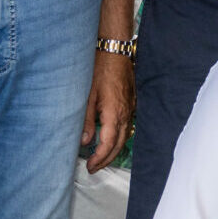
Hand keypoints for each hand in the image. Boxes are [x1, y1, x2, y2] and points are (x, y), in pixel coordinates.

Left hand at [82, 46, 134, 172]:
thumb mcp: (87, 96)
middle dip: (107, 159)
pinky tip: (110, 139)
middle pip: (119, 144)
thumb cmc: (99, 69)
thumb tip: (85, 141)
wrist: (114, 50)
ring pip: (125, 136)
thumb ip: (87, 121)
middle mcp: (126, 113)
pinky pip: (127, 126)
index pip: (108, 144)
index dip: (100, 158)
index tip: (91, 166)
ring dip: (114, 150)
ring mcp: (131, 108)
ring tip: (101, 158)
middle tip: (95, 168)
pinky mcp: (131, 103)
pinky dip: (119, 137)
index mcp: (114, 112)